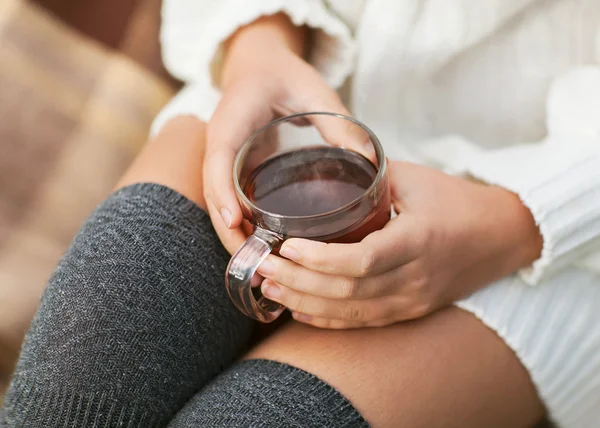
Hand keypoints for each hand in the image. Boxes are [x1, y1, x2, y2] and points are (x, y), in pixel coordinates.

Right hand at [204, 14, 366, 253]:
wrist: (260, 65)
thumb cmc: (284, 74)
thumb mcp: (313, 89)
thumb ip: (338, 120)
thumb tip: (371, 159)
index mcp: (232, 121)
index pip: (218, 159)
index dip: (223, 191)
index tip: (235, 221)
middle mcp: (221, 145)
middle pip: (214, 194)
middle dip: (230, 233)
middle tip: (258, 267)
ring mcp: (225, 161)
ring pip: (220, 205)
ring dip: (235, 239)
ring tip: (262, 272)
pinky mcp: (234, 171)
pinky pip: (231, 203)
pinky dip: (242, 230)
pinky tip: (264, 252)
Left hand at [256, 161, 542, 328]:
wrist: (503, 236)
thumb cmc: (457, 200)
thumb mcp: (414, 178)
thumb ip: (369, 176)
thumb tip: (322, 169)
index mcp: (418, 241)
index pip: (362, 261)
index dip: (321, 260)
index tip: (288, 247)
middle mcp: (415, 279)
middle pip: (348, 293)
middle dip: (299, 283)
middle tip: (262, 267)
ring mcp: (413, 301)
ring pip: (351, 314)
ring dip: (305, 304)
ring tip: (269, 289)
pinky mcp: (410, 311)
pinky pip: (364, 323)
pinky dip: (328, 319)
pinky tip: (298, 311)